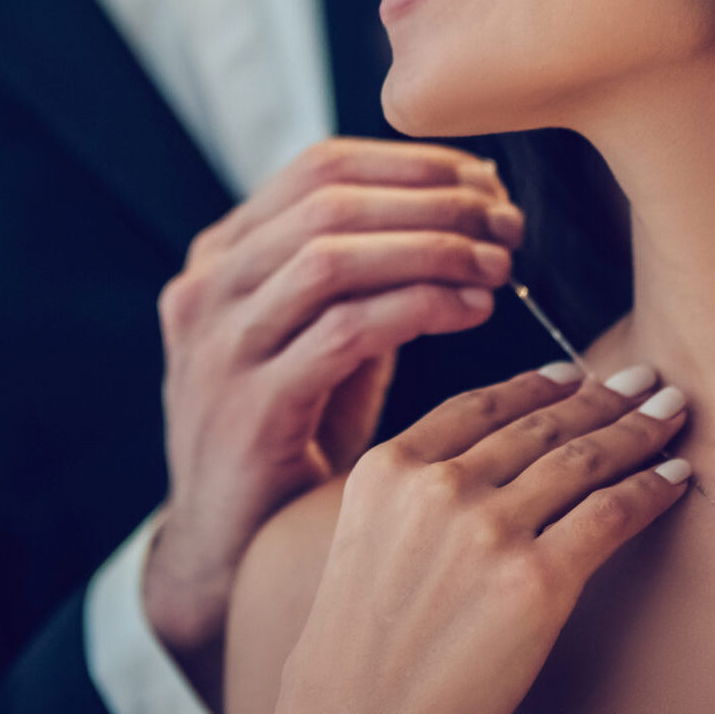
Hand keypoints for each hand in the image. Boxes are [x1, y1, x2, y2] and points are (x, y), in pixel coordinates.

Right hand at [147, 140, 521, 703]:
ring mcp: (220, 347)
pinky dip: (418, 308)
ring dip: (431, 249)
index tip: (487, 182)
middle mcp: (208, 288)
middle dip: (432, 201)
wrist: (231, 549)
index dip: (413, 164)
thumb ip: (369, 273)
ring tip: (498, 264)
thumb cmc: (294, 432)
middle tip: (506, 223)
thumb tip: (470, 208)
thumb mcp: (321, 333)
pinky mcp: (249, 407)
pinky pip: (344, 332)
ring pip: (332, 257)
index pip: (321, 167)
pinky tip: (472, 312)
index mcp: (223, 254)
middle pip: (330, 201)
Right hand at [261, 364, 691, 713]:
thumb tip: (482, 463)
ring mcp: (489, 530)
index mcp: (389, 468)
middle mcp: (438, 486)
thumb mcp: (363, 537)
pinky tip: (672, 478)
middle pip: (541, 426)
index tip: (575, 374)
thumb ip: (413, 492)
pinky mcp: (537, 581)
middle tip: (644, 382)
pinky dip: (650, 489)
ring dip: (638, 431)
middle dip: (603, 399)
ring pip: (583, 460)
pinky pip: (611, 514)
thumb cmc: (357, 652)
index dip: (538, 385)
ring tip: (670, 415)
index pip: (480, 405)